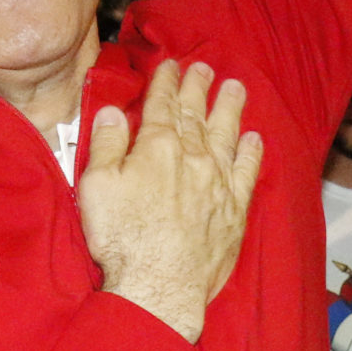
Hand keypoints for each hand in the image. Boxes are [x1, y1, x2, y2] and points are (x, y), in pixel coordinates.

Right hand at [77, 60, 266, 342]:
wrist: (159, 286)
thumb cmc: (122, 238)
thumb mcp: (96, 186)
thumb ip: (107, 144)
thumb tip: (113, 112)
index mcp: (157, 147)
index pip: (162, 104)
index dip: (166, 81)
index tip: (171, 65)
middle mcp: (193, 157)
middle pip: (197, 114)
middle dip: (199, 87)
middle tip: (205, 67)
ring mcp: (218, 183)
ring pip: (227, 134)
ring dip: (231, 108)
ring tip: (236, 87)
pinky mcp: (234, 210)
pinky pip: (248, 172)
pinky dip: (252, 152)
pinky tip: (255, 139)